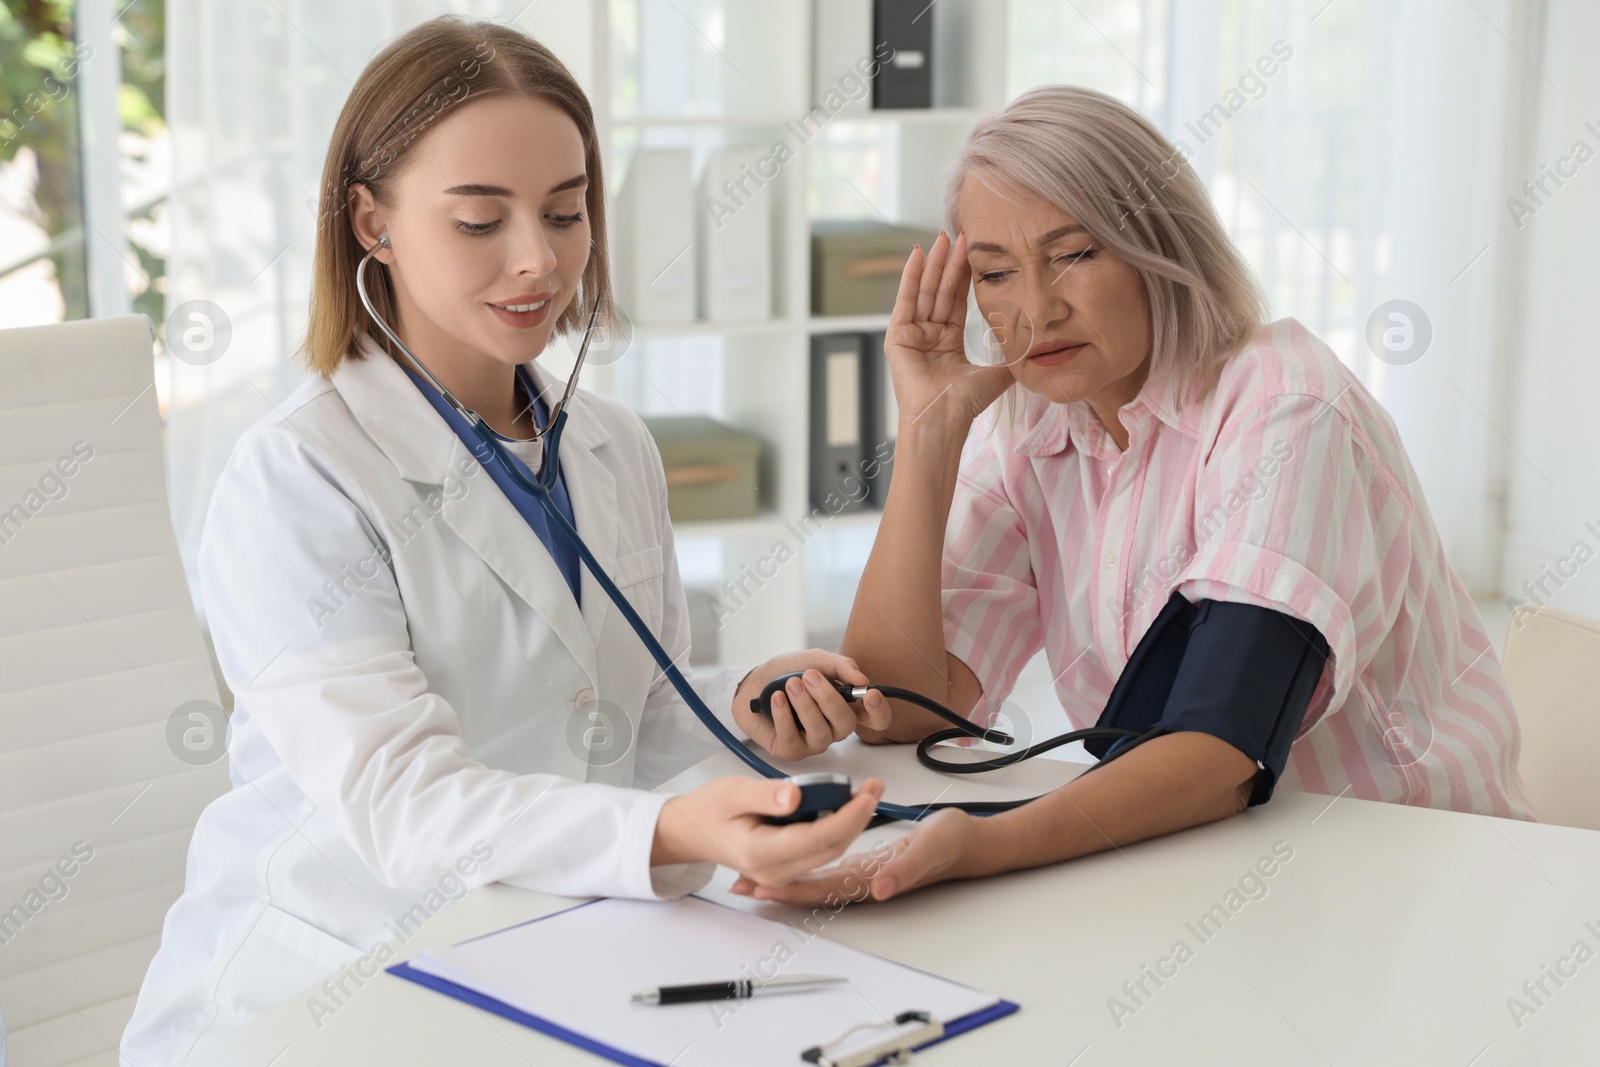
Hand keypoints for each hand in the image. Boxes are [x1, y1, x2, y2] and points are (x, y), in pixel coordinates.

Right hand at [652, 776, 887, 885]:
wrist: (692, 831)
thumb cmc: (710, 809)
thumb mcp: (732, 792)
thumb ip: (764, 796)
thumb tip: (795, 796)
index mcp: (757, 853)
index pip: (814, 838)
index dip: (846, 818)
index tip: (866, 796)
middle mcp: (772, 871)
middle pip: (829, 848)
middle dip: (858, 818)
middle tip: (875, 787)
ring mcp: (780, 873)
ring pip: (829, 851)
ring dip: (851, 823)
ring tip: (867, 792)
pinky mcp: (787, 866)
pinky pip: (820, 850)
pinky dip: (837, 828)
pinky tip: (846, 805)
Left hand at [728, 807, 978, 903]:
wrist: (968, 842)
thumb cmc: (950, 844)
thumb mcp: (929, 849)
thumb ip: (905, 869)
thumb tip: (878, 888)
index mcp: (871, 880)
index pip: (820, 889)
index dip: (788, 891)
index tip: (758, 888)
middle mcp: (862, 882)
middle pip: (810, 890)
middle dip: (774, 890)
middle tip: (738, 887)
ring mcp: (864, 874)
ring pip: (816, 880)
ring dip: (784, 880)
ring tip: (751, 878)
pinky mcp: (868, 862)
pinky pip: (828, 867)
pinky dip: (805, 865)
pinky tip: (789, 859)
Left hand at [732, 650, 892, 760]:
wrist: (752, 682)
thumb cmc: (785, 673)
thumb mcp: (814, 660)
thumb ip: (840, 666)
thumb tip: (863, 679)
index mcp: (846, 707)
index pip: (876, 720)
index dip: (879, 711)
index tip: (869, 694)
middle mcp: (833, 728)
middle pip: (846, 724)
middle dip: (828, 699)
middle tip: (809, 676)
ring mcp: (813, 742)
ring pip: (820, 732)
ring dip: (805, 705)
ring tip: (790, 684)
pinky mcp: (790, 750)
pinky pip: (792, 738)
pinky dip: (784, 715)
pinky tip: (777, 698)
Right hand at [885, 230, 1012, 431]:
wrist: (944, 419)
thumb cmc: (965, 403)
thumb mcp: (996, 373)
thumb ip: (1011, 356)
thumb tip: (1036, 345)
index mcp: (947, 343)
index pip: (957, 300)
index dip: (966, 276)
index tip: (974, 252)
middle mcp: (928, 336)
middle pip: (940, 291)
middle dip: (950, 262)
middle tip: (959, 234)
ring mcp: (911, 335)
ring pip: (925, 291)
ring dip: (933, 263)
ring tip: (942, 238)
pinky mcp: (897, 337)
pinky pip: (906, 300)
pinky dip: (911, 277)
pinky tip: (919, 254)